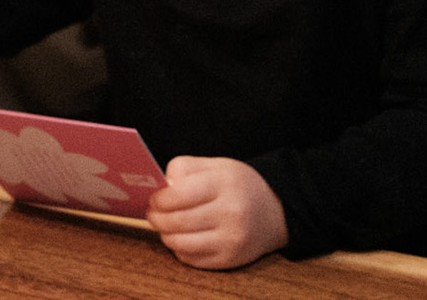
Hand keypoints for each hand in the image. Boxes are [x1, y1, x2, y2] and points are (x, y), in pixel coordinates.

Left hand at [146, 156, 288, 269]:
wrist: (274, 212)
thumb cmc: (239, 185)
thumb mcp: (216, 165)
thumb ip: (186, 168)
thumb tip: (163, 185)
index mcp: (224, 183)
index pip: (180, 194)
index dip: (160, 199)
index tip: (154, 199)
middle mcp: (231, 213)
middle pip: (178, 221)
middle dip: (157, 218)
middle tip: (152, 213)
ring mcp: (231, 239)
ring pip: (181, 243)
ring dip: (165, 235)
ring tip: (164, 226)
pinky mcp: (230, 260)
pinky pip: (192, 259)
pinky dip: (179, 249)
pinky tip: (182, 238)